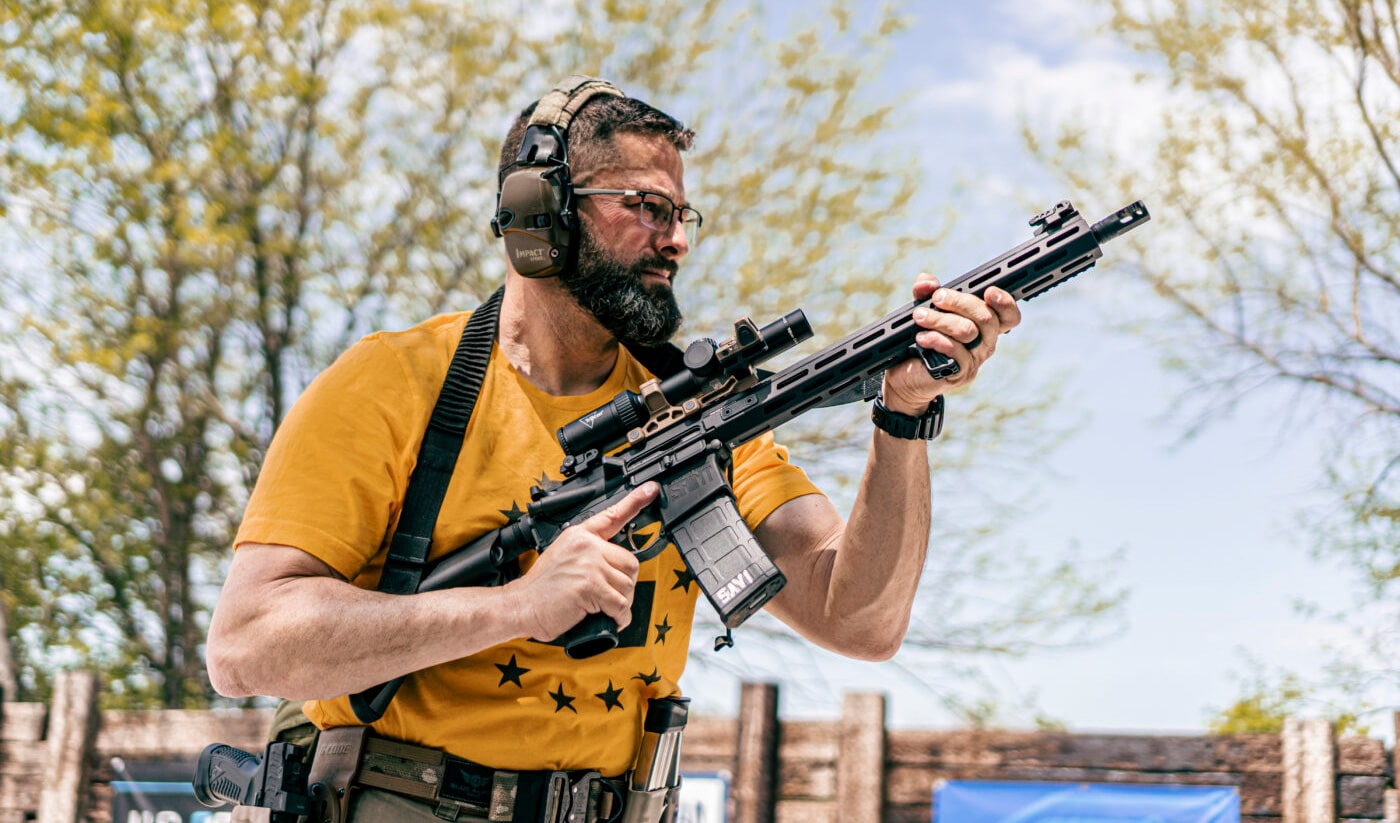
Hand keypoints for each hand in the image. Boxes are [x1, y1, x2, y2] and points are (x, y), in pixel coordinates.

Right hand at [506, 481, 658, 641]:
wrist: (521, 605)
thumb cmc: (542, 588)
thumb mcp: (563, 555)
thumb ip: (587, 552)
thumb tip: (613, 565)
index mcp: (580, 535)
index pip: (612, 515)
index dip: (635, 501)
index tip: (651, 489)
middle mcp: (587, 546)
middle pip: (631, 562)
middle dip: (626, 584)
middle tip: (611, 596)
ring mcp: (589, 564)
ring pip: (628, 585)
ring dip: (622, 603)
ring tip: (605, 609)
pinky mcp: (590, 586)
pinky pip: (620, 604)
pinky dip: (620, 617)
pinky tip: (610, 619)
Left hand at [882, 273, 1021, 413]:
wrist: (905, 374)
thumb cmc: (919, 338)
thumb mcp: (922, 309)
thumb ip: (925, 291)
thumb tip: (928, 283)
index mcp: (984, 326)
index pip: (1009, 316)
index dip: (1005, 303)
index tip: (988, 291)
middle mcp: (985, 343)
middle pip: (987, 319)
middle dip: (960, 302)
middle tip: (937, 298)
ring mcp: (974, 360)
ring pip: (968, 332)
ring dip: (941, 320)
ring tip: (920, 317)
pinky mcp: (960, 374)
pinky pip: (955, 352)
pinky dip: (936, 340)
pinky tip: (922, 337)